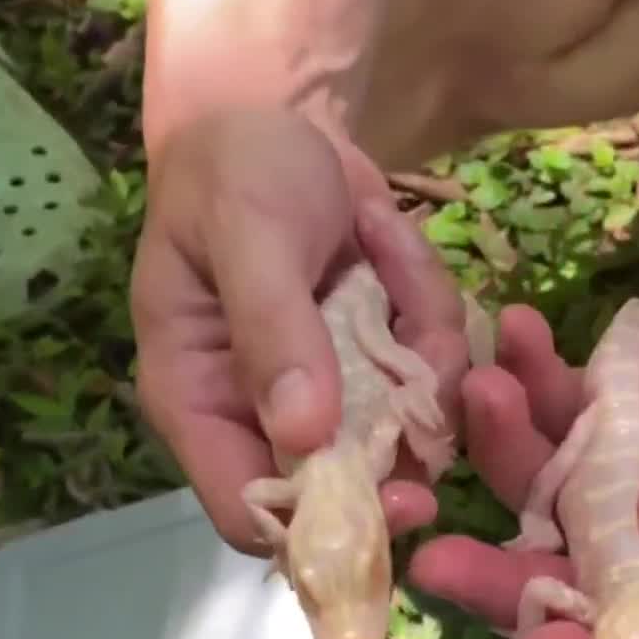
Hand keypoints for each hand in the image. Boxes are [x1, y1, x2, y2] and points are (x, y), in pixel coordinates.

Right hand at [131, 108, 471, 552]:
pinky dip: (430, 305)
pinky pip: (430, 368)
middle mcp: (260, 413)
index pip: (248, 510)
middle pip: (343, 490)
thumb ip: (274, 331)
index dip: (320, 526)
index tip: (401, 497)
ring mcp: (326, 389)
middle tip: (439, 380)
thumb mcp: (246, 233)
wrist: (274, 112)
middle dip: (404, 436)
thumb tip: (306, 437)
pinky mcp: (374, 359)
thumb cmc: (234, 169)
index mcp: (199, 399)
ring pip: (404, 427)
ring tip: (392, 249)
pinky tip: (392, 237)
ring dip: (424, 350)